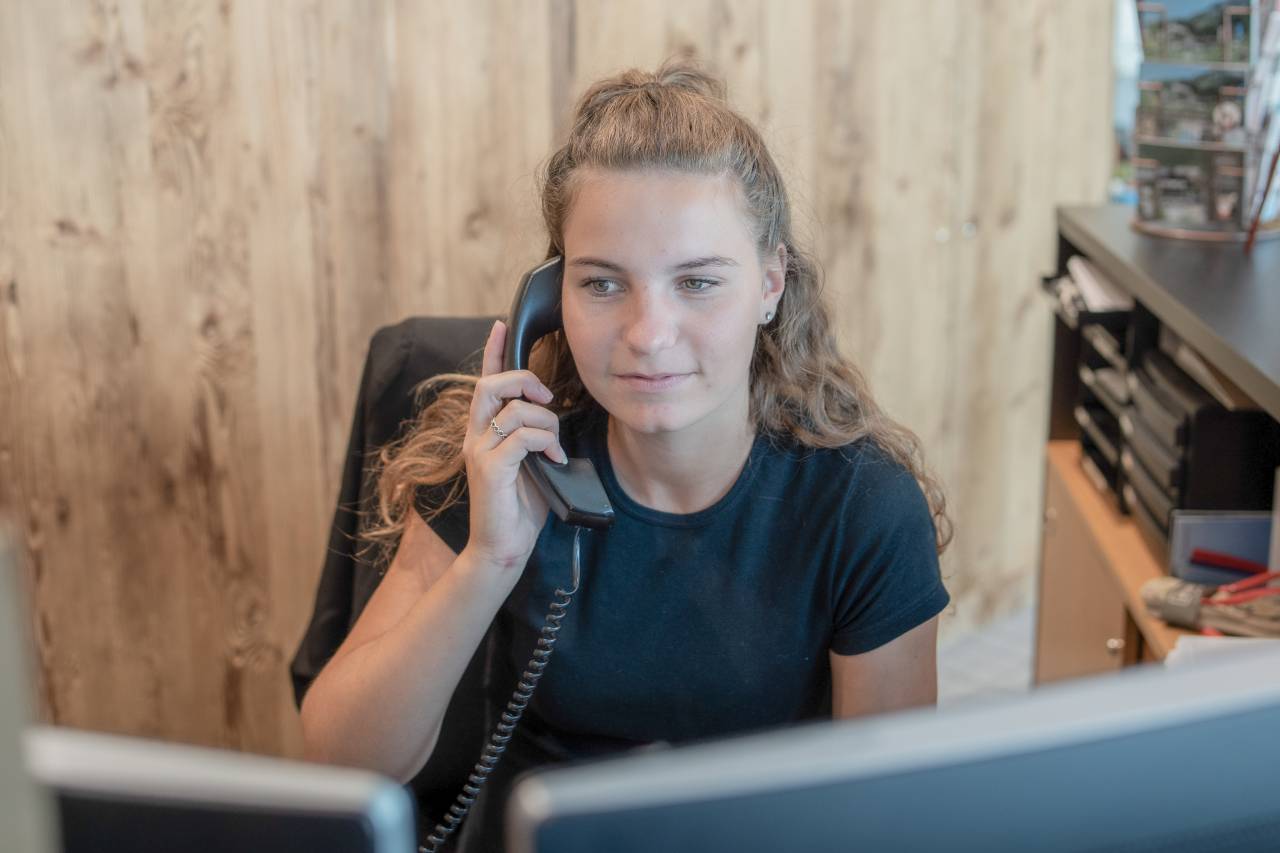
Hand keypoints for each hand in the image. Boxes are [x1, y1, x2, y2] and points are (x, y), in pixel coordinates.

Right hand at [460, 320, 567, 572]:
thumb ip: (534, 436)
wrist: (503, 547)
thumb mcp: (532, 462)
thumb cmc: (521, 507)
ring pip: (514, 409)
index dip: (493, 351)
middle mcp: (475, 436)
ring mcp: (479, 451)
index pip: (485, 381)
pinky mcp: (489, 468)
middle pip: (492, 384)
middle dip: (525, 380)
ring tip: (556, 447)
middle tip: (548, 399)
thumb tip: (554, 416)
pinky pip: (522, 436)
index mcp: (484, 431)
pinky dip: (546, 442)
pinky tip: (554, 460)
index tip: (502, 324)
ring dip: (546, 422)